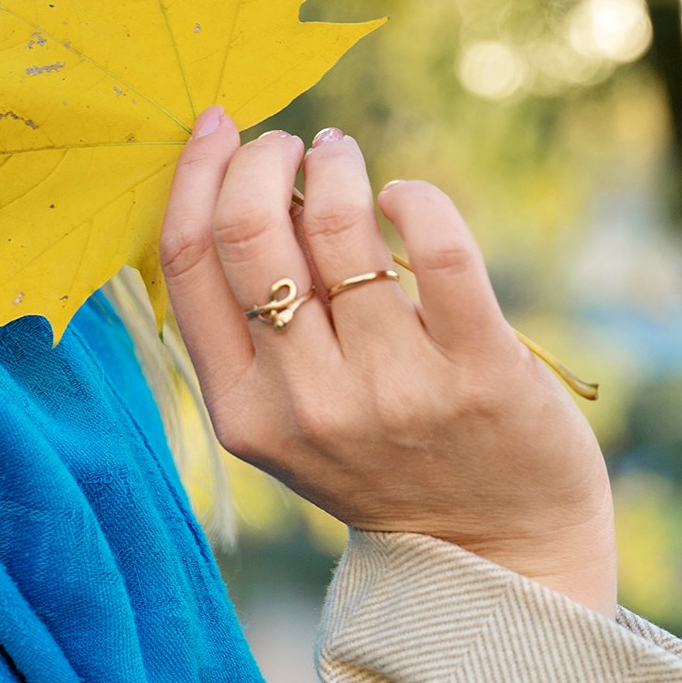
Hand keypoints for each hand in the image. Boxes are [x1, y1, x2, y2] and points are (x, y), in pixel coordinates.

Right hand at [161, 114, 617, 613]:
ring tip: (343, 157)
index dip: (194, 174)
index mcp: (244, 412)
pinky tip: (407, 198)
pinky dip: (414, 197)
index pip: (185, 264)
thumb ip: (257, 335)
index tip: (217, 129)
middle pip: (248, 231)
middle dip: (263, 156)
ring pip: (336, 225)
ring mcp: (392, 388)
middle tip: (290, 144)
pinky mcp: (477, 369)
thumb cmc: (386, 465)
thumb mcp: (292, 424)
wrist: (495, 553)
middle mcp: (308, 402)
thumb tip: (242, 191)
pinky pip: (435, 246)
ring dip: (337, 163)